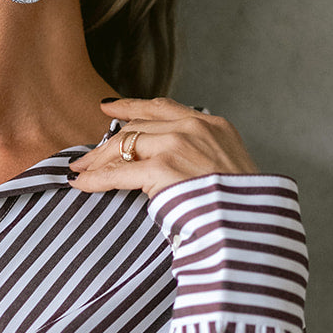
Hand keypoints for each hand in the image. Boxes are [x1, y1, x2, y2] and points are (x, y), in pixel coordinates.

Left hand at [68, 97, 258, 199]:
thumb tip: (175, 167)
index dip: (131, 106)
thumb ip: (203, 156)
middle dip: (108, 142)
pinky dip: (96, 179)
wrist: (251, 226)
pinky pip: (118, 173)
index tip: (108, 106)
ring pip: (125, 145)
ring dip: (98, 160)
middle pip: (138, 127)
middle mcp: (194, 128)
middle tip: (86, 156)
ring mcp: (178, 145)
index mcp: (213, 125)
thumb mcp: (229, 168)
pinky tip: (82, 184)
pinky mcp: (163, 169)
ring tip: (81, 171)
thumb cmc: (242, 208)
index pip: (163, 107)